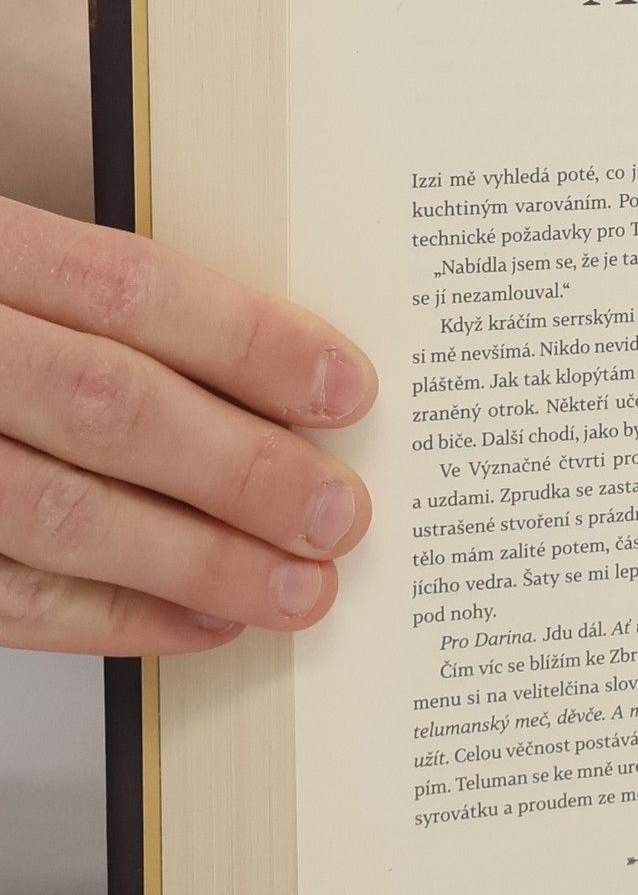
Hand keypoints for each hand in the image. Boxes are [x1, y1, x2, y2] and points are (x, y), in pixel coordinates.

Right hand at [0, 197, 377, 653]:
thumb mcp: (15, 272)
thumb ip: (111, 314)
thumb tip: (288, 387)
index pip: (128, 289)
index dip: (250, 343)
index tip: (346, 391)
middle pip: (109, 406)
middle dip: (244, 469)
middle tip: (338, 511)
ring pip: (60, 512)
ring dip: (200, 561)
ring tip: (301, 587)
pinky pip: (9, 597)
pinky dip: (118, 618)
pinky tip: (204, 622)